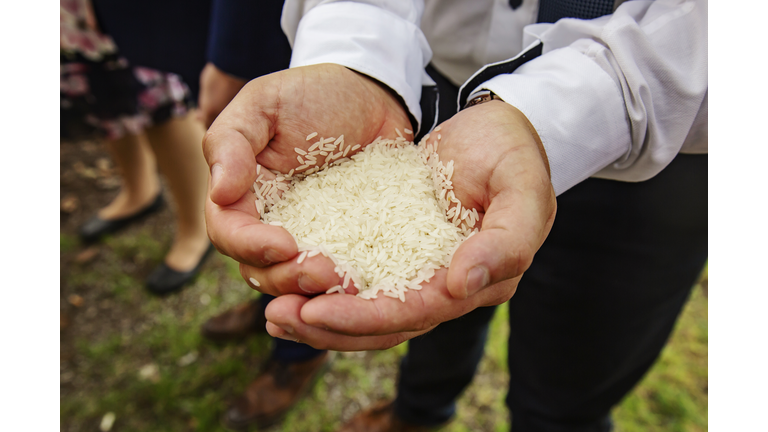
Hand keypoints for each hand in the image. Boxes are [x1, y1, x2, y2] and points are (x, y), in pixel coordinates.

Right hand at [203, 64, 410, 296]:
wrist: (372, 95)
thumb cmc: (312, 93)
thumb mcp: (264, 103)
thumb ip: (231, 142)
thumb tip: (219, 192)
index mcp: (242, 193)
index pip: (228, 232)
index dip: (249, 246)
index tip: (283, 245)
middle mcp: (270, 221)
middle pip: (259, 268)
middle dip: (286, 277)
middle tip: (325, 272)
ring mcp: (309, 235)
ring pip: (295, 280)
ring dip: (315, 289)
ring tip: (348, 281)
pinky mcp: (346, 242)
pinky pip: (339, 272)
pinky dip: (347, 285)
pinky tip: (366, 283)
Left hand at [263, 101, 556, 349]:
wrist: (500, 129)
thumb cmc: (515, 154)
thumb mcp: (522, 189)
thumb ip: (505, 242)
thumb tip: (459, 286)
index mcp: (479, 281)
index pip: (416, 312)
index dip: (364, 317)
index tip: (314, 312)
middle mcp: (448, 287)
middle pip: (384, 325)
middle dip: (330, 327)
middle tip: (276, 320)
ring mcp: (422, 272)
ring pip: (368, 310)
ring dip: (321, 316)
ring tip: (273, 314)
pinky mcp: (399, 252)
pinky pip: (360, 279)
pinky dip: (326, 287)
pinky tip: (289, 284)